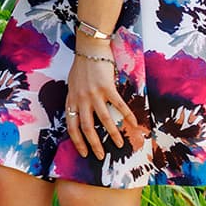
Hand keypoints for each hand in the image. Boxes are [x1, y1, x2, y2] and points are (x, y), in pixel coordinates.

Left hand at [63, 39, 135, 159]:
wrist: (89, 49)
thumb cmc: (81, 67)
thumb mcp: (72, 86)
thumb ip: (76, 100)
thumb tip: (81, 114)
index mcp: (71, 100)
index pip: (71, 126)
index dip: (77, 141)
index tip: (83, 152)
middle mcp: (81, 99)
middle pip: (86, 127)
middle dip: (93, 144)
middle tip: (100, 156)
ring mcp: (94, 94)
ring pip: (103, 120)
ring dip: (112, 134)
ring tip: (120, 145)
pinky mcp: (107, 87)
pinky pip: (118, 105)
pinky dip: (127, 115)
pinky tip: (134, 124)